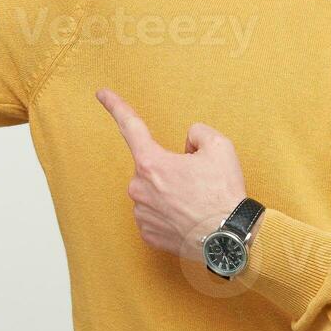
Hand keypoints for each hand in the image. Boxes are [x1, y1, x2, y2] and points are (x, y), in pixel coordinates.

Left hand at [95, 87, 245, 261]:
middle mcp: (139, 188)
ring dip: (171, 192)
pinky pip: (155, 215)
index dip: (116, 106)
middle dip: (171, 168)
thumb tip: (188, 143)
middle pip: (152, 166)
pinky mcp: (148, 234)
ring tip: (198, 203)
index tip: (101, 93)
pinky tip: (189, 218)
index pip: (131, 126)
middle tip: (198, 180)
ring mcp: (142, 214)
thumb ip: (198, 133)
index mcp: (152, 163)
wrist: (228, 237)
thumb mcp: (219, 146)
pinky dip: (170, 214)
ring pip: (153, 192)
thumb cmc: (223, 192)